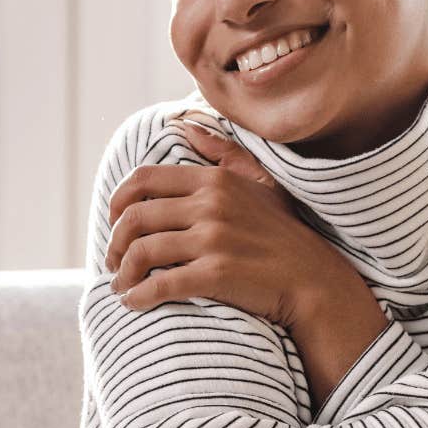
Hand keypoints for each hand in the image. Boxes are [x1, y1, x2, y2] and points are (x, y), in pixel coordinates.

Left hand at [104, 117, 360, 328]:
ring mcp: (214, 239)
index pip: (143, 180)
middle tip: (113, 261)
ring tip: (120, 285)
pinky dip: (138, 296)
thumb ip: (222, 153)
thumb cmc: (285, 235)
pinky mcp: (217, 273)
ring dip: (122, 273)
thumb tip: (186, 125)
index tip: (114, 223)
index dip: (117, 203)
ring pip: (142, 252)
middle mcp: (211, 205)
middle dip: (114, 243)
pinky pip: (160, 284)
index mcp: (214, 181)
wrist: (315, 281)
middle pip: (135, 218)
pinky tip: (134, 302)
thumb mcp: (259, 183)